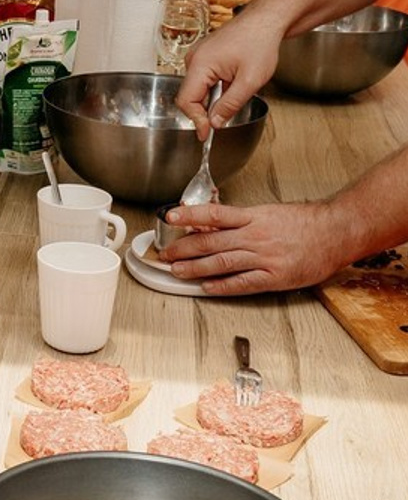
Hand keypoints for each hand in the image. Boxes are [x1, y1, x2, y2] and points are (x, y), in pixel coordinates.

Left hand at [159, 198, 354, 293]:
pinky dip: (223, 286)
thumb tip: (210, 222)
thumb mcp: (267, 212)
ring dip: (196, 268)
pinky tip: (207, 288)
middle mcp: (255, 236)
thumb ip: (240, 219)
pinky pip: (243, 283)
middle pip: (212, 242)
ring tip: (177, 271)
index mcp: (252, 217)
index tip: (170, 216)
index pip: (213, 213)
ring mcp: (265, 258)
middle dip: (184, 248)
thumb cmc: (303, 222)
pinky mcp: (276, 277)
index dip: (190, 215)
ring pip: (222, 263)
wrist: (335, 232)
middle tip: (165, 254)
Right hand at [175, 7, 283, 137]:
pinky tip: (232, 84)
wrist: (265, 21)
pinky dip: (214, 88)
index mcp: (200, 64)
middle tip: (222, 121)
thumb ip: (230, 104)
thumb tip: (214, 122)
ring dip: (212, 98)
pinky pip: (203, 78)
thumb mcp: (250, 81)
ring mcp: (198, 56)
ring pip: (197, 88)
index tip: (205, 134)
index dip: (196, 119)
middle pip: (189, 95)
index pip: (186, 100)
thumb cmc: (259, 43)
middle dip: (204, 110)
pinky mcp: (205, 55)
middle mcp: (193, 59)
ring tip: (234, 94)